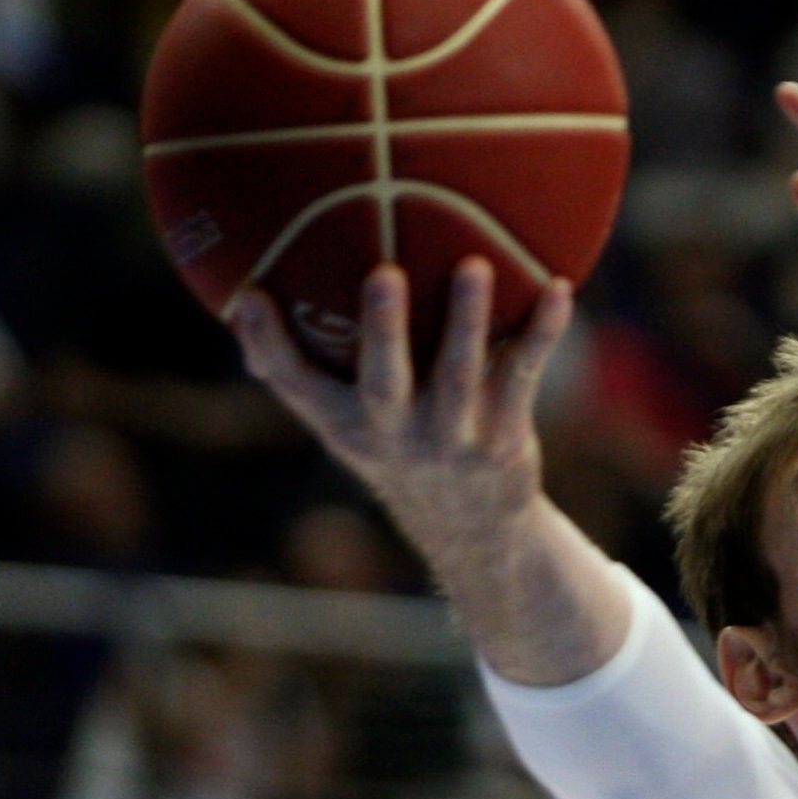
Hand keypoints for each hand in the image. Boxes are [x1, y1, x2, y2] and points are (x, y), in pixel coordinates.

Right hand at [226, 258, 572, 602]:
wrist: (473, 533)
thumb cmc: (400, 452)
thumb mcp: (346, 424)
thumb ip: (303, 371)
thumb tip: (239, 303)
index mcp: (348, 425)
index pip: (296, 385)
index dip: (269, 344)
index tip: (250, 296)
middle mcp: (396, 435)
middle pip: (383, 381)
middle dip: (382, 329)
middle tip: (383, 272)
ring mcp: (452, 439)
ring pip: (459, 374)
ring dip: (467, 320)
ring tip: (475, 265)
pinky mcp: (502, 437)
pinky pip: (523, 374)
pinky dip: (542, 333)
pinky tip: (558, 290)